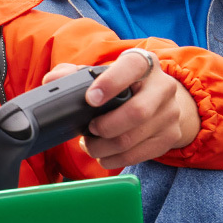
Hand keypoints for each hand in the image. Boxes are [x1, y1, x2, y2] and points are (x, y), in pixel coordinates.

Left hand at [42, 49, 200, 169]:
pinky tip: (103, 154)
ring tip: (90, 144)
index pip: (131, 67)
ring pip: (132, 139)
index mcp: (144, 63)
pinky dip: (113, 159)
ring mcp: (170, 113)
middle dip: (104, 127)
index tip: (90, 99)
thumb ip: (75, 74)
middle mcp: (163, 86)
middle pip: (136, 112)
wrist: (161, 101)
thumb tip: (51, 80)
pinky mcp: (170, 136)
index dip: (110, 83)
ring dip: (103, 147)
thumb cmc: (125, 86)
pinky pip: (137, 155)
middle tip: (89, 130)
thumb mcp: (105, 74)